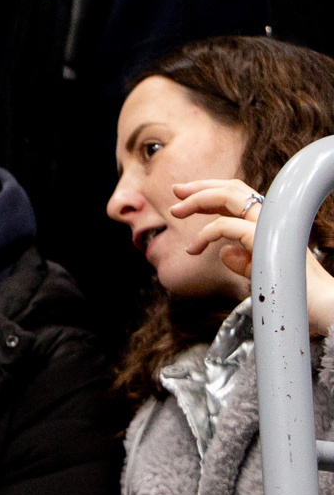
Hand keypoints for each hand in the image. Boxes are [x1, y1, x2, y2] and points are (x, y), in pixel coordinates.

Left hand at [174, 178, 333, 334]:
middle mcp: (274, 218)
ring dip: (198, 200)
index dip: (212, 190)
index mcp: (273, 222)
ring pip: (230, 197)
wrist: (322, 307)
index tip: (187, 195)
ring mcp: (271, 226)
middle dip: (201, 187)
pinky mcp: (264, 239)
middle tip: (176, 192)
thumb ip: (242, 259)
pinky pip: (225, 227)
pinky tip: (193, 249)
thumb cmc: (294, 292)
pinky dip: (205, 234)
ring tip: (176, 211)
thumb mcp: (261, 272)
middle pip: (233, 188)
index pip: (240, 195)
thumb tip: (223, 251)